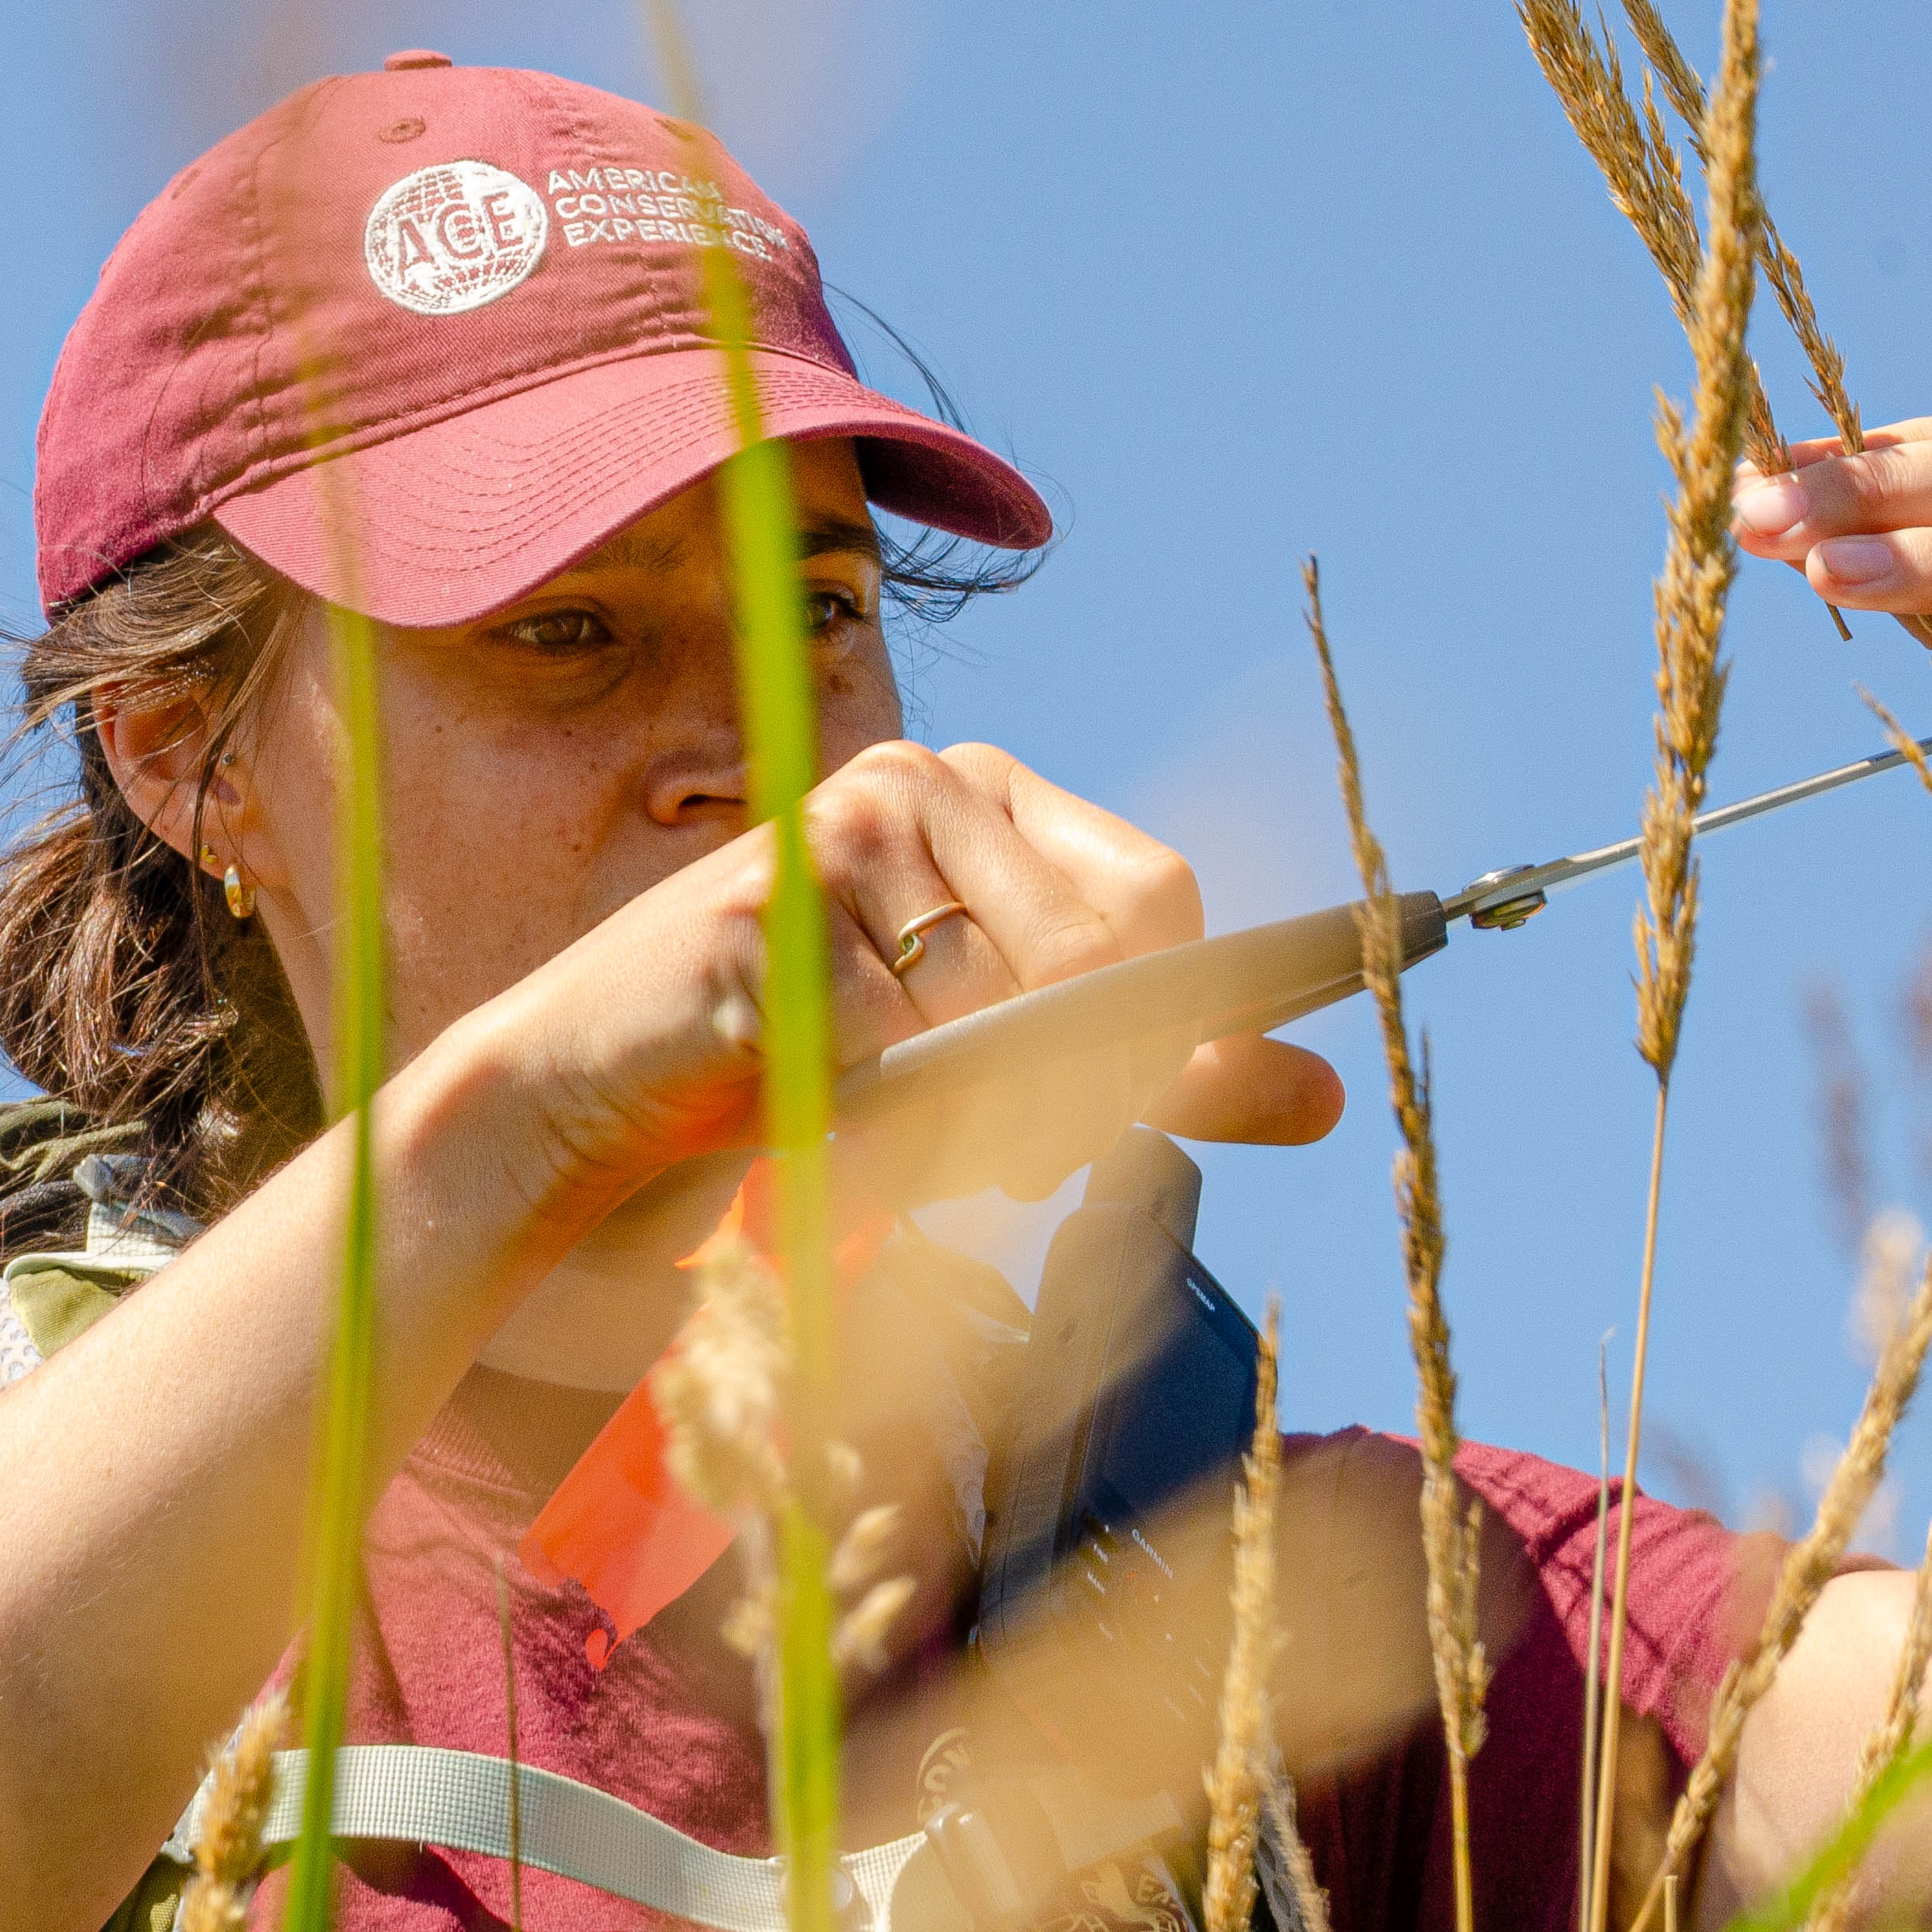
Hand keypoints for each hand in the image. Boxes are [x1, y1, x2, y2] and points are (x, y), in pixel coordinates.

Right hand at [450, 739, 1343, 1226]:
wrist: (599, 1090)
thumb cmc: (811, 1072)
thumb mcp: (1003, 1070)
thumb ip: (1159, 1077)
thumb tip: (1331, 1098)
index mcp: (986, 793)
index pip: (1162, 897)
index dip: (1167, 1019)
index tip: (1126, 1099)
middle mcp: (924, 780)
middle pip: (1104, 954)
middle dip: (1073, 1084)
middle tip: (994, 1151)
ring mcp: (842, 829)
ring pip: (1004, 1014)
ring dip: (969, 1120)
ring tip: (888, 1129)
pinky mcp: (771, 911)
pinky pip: (897, 1055)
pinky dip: (878, 1126)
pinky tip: (821, 1122)